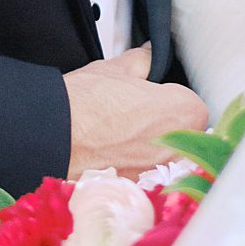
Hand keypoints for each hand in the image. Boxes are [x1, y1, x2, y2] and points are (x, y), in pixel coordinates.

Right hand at [63, 43, 209, 181]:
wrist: (53, 137)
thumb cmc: (85, 104)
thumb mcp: (117, 69)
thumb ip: (143, 60)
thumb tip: (148, 55)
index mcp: (183, 113)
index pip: (190, 104)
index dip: (168, 97)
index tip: (151, 95)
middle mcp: (177, 148)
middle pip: (180, 133)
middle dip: (163, 123)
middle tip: (134, 113)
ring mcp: (157, 174)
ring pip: (163, 156)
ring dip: (148, 146)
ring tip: (119, 132)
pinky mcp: (136, 190)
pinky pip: (143, 175)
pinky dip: (131, 165)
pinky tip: (110, 151)